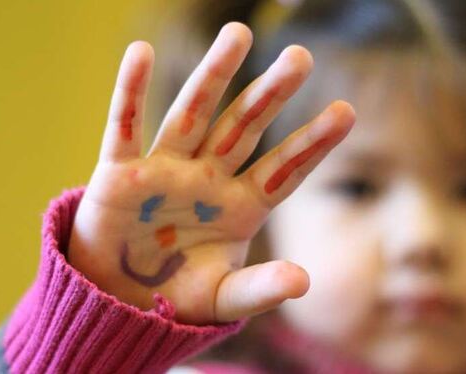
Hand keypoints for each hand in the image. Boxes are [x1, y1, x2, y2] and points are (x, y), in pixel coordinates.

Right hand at [68, 22, 354, 324]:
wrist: (119, 303)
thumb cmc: (177, 296)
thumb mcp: (223, 298)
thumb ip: (260, 289)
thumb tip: (304, 281)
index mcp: (240, 207)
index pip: (283, 169)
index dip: (312, 142)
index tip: (347, 112)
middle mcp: (207, 179)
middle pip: (243, 128)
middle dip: (270, 94)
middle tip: (302, 56)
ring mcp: (164, 170)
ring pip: (191, 114)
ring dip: (213, 75)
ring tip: (238, 34)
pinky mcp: (118, 173)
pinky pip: (124, 127)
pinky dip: (129, 93)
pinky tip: (138, 53)